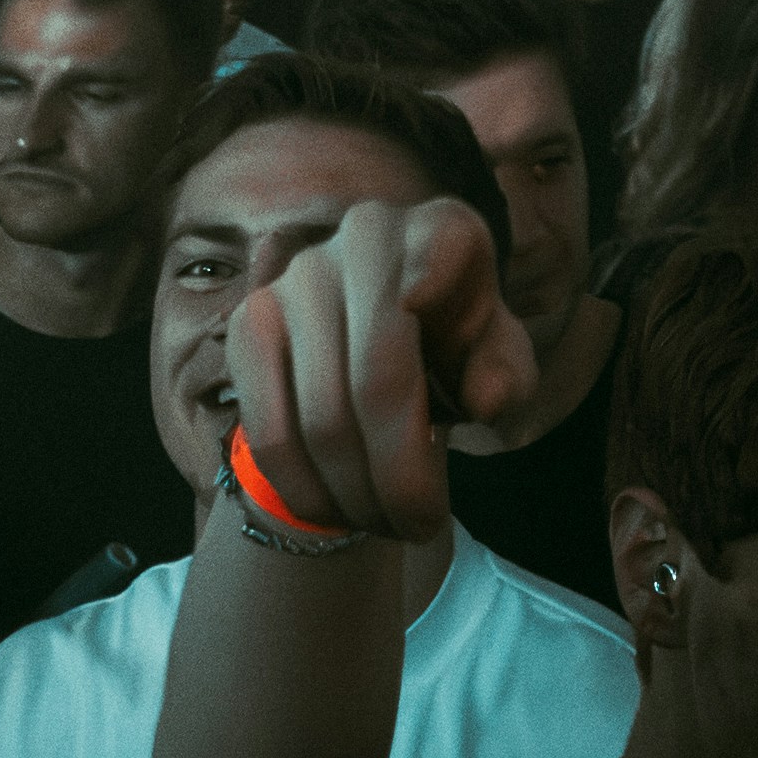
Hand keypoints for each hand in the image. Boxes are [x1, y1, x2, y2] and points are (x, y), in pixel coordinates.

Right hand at [226, 197, 535, 543]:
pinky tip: (334, 514)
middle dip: (401, 476)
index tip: (454, 368)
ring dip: (354, 495)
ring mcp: (298, 274)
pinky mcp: (250, 321)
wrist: (390, 337)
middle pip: (377, 379)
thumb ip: (506, 374)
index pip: (437, 261)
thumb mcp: (500, 360)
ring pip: (319, 417)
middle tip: (421, 528)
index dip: (435, 292)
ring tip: (385, 527)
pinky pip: (268, 429)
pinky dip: (303, 490)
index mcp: (441, 229)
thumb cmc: (458, 350)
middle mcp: (364, 233)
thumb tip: (487, 399)